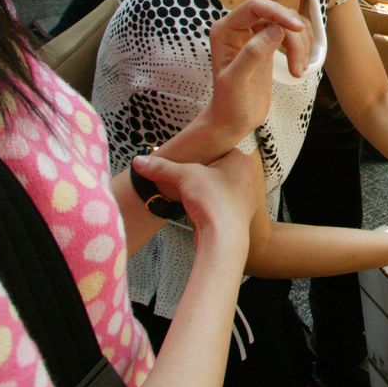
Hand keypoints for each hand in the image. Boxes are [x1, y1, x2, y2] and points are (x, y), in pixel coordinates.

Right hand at [131, 150, 263, 243]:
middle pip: (222, 168)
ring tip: (194, 191)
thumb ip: (162, 167)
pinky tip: (200, 207)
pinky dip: (211, 205)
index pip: (223, 147)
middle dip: (205, 171)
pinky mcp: (239, 216)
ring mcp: (246, 198)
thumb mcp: (184, 176)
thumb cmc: (213, 200)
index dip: (206, 150)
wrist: (223, 239)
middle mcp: (249, 177)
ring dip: (208, 190)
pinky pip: (222, 204)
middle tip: (189, 171)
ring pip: (223, 187)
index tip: (192, 154)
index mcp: (242, 160)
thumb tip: (138, 162)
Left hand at [200, 0, 309, 143]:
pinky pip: (291, 35)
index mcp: (225, 30)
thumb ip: (252, 53)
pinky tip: (299, 68)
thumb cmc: (229, 104)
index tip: (298, 29)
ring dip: (300, 44)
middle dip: (293, 34)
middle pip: (276, 13)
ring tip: (298, 70)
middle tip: (298, 64)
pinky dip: (302, 48)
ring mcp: (255, 35)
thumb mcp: (236, 81)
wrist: (233, 121)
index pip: (255, 6)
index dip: (278, 12)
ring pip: (287, 23)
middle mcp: (239, 27)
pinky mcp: (269, 45)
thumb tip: (276, 29)